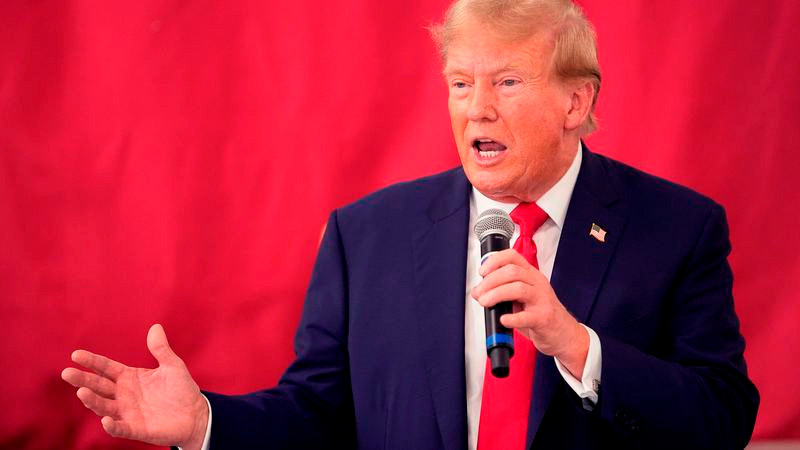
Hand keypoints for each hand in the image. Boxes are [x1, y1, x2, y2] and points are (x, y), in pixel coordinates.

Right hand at [61, 324, 208, 448]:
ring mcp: (128, 413)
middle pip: (99, 386)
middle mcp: (123, 395)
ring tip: (82, 392)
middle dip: (83, 380)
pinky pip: (120, 428)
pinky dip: (112, 425)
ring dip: (92, 400)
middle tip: (67, 373)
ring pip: (104, 406)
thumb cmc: (181, 389)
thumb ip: (161, 349)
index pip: (106, 368)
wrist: (195, 415)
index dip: (92, 362)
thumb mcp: (172, 365)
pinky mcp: (136, 429)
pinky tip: (106, 419)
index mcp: (129, 377)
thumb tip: (155, 327)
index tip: (76, 355)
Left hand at [470, 249, 588, 377]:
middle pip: (512, 272)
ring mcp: (542, 300)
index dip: (494, 261)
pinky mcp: (544, 318)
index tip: (482, 272)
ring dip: (497, 294)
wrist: (563, 333)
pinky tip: (503, 319)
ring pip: (518, 289)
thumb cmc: (541, 313)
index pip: (512, 257)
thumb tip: (478, 292)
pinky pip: (527, 316)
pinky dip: (512, 318)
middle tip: (480, 292)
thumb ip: (500, 292)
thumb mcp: (521, 298)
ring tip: (485, 302)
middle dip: (491, 281)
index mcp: (531, 275)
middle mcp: (537, 283)